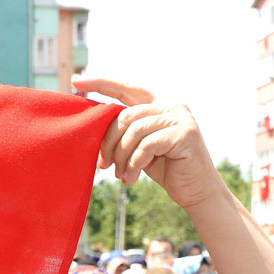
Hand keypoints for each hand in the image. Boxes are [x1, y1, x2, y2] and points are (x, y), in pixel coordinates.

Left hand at [72, 77, 224, 211]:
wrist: (197, 191)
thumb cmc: (167, 170)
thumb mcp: (140, 148)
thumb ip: (127, 134)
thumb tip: (94, 129)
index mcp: (158, 105)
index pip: (126, 87)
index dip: (101, 83)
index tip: (76, 82)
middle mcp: (171, 105)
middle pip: (125, 115)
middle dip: (109, 142)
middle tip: (104, 165)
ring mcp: (180, 118)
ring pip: (134, 131)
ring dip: (122, 157)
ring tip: (122, 175)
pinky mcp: (185, 134)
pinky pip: (147, 145)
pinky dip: (134, 163)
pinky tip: (132, 177)